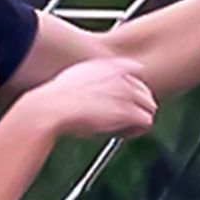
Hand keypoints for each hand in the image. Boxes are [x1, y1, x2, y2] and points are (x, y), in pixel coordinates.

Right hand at [22, 55, 157, 142]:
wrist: (50, 108)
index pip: (134, 70)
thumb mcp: (72, 78)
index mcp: (108, 65)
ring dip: (136, 119)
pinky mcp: (128, 112)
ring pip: (148, 107)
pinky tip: (120, 134)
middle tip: (120, 120)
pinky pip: (146, 122)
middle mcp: (122, 76)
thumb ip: (88, 79)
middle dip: (135, 106)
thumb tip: (89, 92)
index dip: (129, 90)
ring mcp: (127, 93)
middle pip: (144, 91)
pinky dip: (135, 130)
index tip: (120, 101)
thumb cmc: (54, 99)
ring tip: (118, 129)